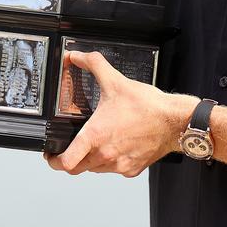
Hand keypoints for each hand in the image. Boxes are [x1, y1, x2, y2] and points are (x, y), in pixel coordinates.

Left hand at [44, 51, 195, 177]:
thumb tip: (78, 57)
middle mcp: (105, 155)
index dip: (54, 160)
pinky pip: (116, 169)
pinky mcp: (133, 169)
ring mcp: (119, 165)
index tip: (51, 154)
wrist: (175, 121)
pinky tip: (118, 144)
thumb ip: (94, 65)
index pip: (65, 163)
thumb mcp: (115, 80)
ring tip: (98, 142)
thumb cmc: (148, 106)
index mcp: (95, 136)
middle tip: (70, 148)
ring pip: (96, 170)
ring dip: (92, 159)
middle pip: (77, 169)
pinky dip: (113, 160)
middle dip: (71, 159)